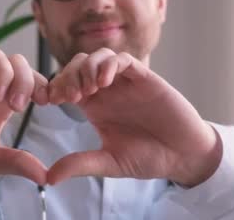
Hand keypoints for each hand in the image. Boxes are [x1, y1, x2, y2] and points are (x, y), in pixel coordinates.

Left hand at [46, 48, 221, 185]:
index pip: (67, 85)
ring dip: (87, 68)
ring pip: (99, 57)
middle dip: (68, 75)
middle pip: (78, 65)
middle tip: (69, 95)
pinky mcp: (145, 78)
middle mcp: (108, 90)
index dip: (56, 87)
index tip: (50, 101)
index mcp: (95, 106)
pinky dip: (110, 64)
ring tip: (89, 89)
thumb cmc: (149, 157)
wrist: (183, 156)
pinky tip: (105, 80)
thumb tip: (50, 177)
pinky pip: (124, 60)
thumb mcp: (109, 162)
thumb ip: (81, 164)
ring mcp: (126, 82)